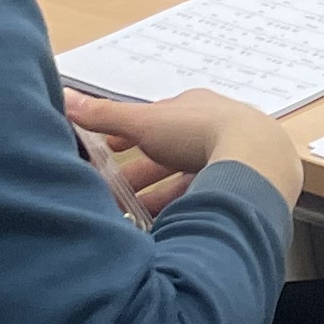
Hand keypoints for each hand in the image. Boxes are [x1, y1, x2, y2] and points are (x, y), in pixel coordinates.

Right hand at [67, 85, 306, 214]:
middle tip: (112, 193)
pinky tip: (165, 225)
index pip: (152, 120)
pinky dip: (181, 210)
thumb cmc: (201, 131)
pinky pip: (204, 199)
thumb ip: (105, 115)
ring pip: (186, 179)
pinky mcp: (239, 186)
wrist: (256, 162)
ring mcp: (230, 157)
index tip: (103, 151)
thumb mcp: (144, 121)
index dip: (125, 135)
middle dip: (139, 173)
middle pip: (168, 153)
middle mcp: (214, 128)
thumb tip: (67, 98)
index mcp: (192, 107)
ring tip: (131, 216)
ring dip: (158, 196)